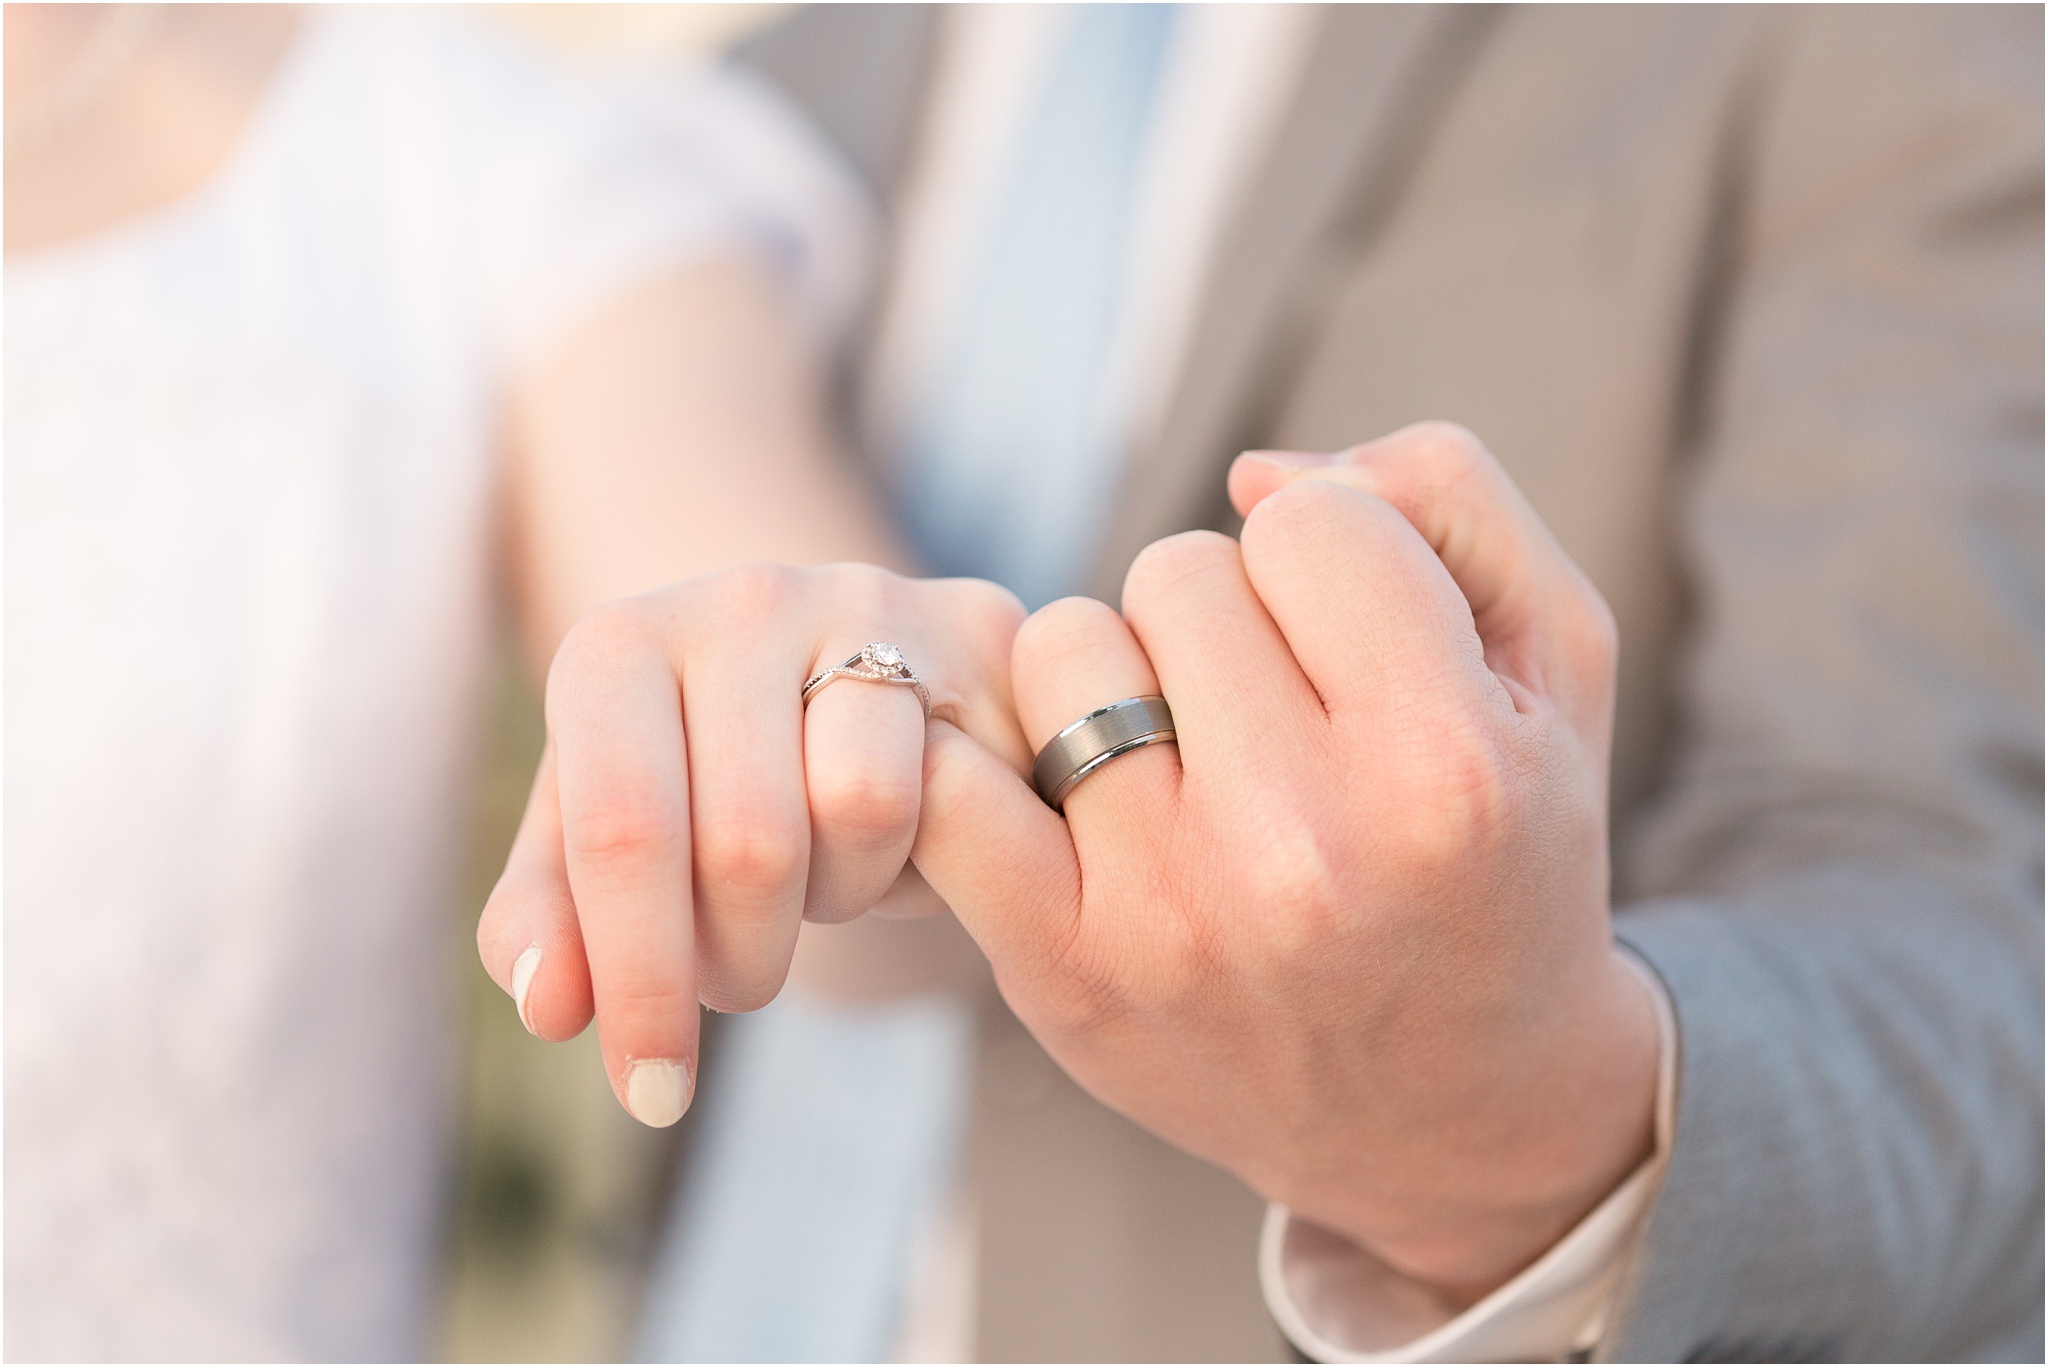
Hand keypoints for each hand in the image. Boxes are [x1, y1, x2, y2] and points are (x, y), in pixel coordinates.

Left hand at [477, 563, 1026, 1125]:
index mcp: (615, 649)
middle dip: (748, 959)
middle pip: (747, 844)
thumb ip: (549, 922)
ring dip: (841, 898)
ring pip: (859, 811)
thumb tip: (551, 1006)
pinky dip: (920, 853)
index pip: (621, 831)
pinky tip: (901, 837)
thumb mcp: (613, 850)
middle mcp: (733, 599)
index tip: (654, 1097)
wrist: (851, 684)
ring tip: (817, 880)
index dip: (640, 980)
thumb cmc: (710, 784)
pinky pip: (955, 784)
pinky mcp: (966, 620)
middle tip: (745, 973)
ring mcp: (858, 601)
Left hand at [914, 422, 1658, 1295]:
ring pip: (1064, 647)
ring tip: (1187, 759)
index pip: (1306, 523)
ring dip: (1115, 676)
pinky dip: (983, 762)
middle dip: (1227, 619)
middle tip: (1276, 716)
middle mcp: (1304, 846)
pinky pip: (951, 786)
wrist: (1459, 1111)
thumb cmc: (1504, 859)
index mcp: (1444, 763)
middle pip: (1177, 569)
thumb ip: (1444, 500)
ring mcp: (1169, 915)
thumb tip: (1249, 471)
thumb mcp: (1558, 667)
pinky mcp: (1065, 974)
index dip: (1334, 564)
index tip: (1358, 647)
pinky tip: (1058, 792)